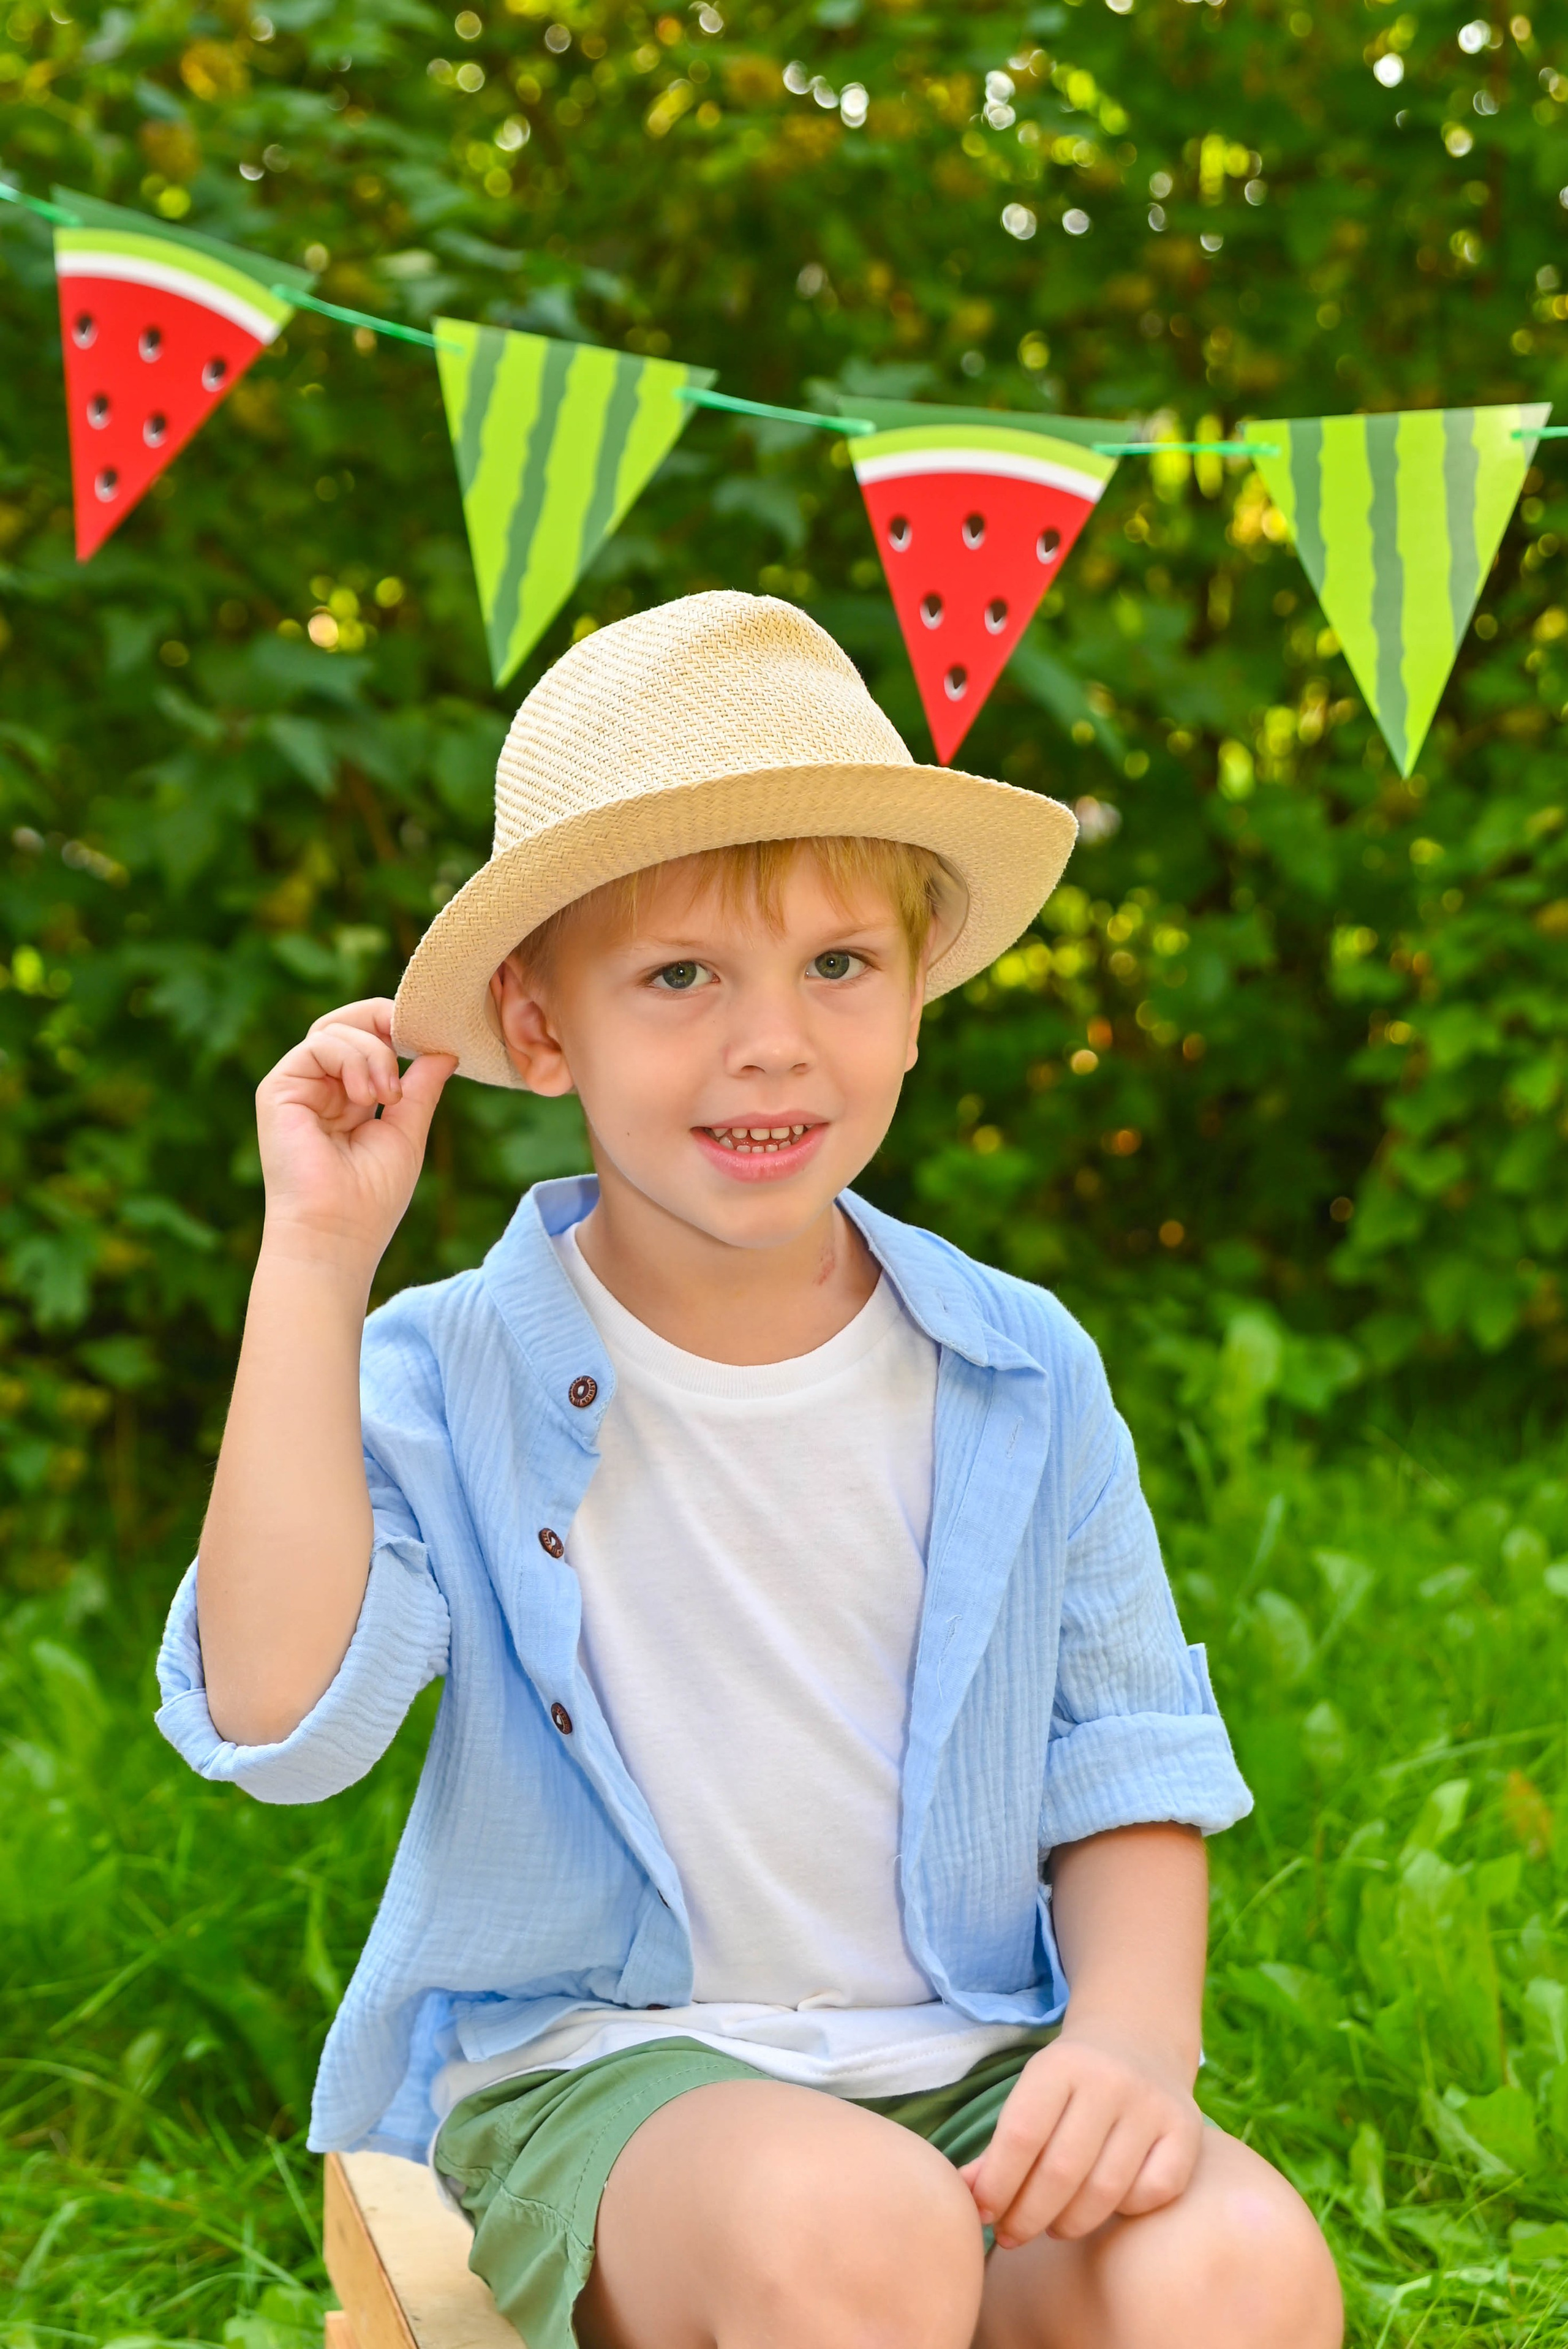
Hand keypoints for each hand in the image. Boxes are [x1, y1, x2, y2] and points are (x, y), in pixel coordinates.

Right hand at [255, 997, 455, 1269]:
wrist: (337, 1233)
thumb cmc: (372, 1197)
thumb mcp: (407, 1131)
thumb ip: (421, 1088)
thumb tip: (445, 1050)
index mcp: (347, 1098)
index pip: (367, 1040)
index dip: (397, 1030)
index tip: (432, 1039)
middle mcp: (319, 1088)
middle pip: (346, 1023)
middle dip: (384, 1021)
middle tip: (414, 1040)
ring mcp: (296, 1087)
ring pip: (335, 1029)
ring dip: (374, 1053)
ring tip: (387, 1097)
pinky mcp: (278, 1089)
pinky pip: (318, 1044)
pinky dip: (352, 1059)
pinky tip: (366, 1097)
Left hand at [961, 2024, 1201, 2247]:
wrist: (1137, 2040)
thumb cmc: (1069, 2083)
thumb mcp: (1030, 2095)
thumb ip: (998, 2146)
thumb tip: (962, 2194)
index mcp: (1060, 2065)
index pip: (1021, 2135)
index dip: (997, 2185)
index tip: (982, 2215)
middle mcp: (1110, 2080)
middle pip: (1061, 2171)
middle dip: (1027, 2215)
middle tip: (1010, 2236)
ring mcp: (1152, 2105)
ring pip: (1106, 2190)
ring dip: (1069, 2222)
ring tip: (1051, 2227)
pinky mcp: (1187, 2130)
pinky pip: (1152, 2193)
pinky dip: (1124, 2212)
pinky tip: (1103, 2207)